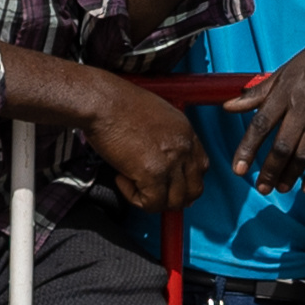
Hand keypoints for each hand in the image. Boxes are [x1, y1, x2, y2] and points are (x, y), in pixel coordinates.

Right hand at [78, 71, 209, 216]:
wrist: (103, 101)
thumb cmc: (119, 103)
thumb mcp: (157, 114)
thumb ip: (166, 138)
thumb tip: (163, 161)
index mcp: (186, 131)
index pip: (201, 167)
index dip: (186, 181)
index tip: (171, 185)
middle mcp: (183, 146)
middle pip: (194, 189)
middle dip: (174, 197)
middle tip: (152, 192)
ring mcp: (171, 160)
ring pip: (175, 201)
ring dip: (153, 199)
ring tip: (133, 182)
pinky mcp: (152, 172)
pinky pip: (152, 203)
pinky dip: (135, 197)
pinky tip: (122, 179)